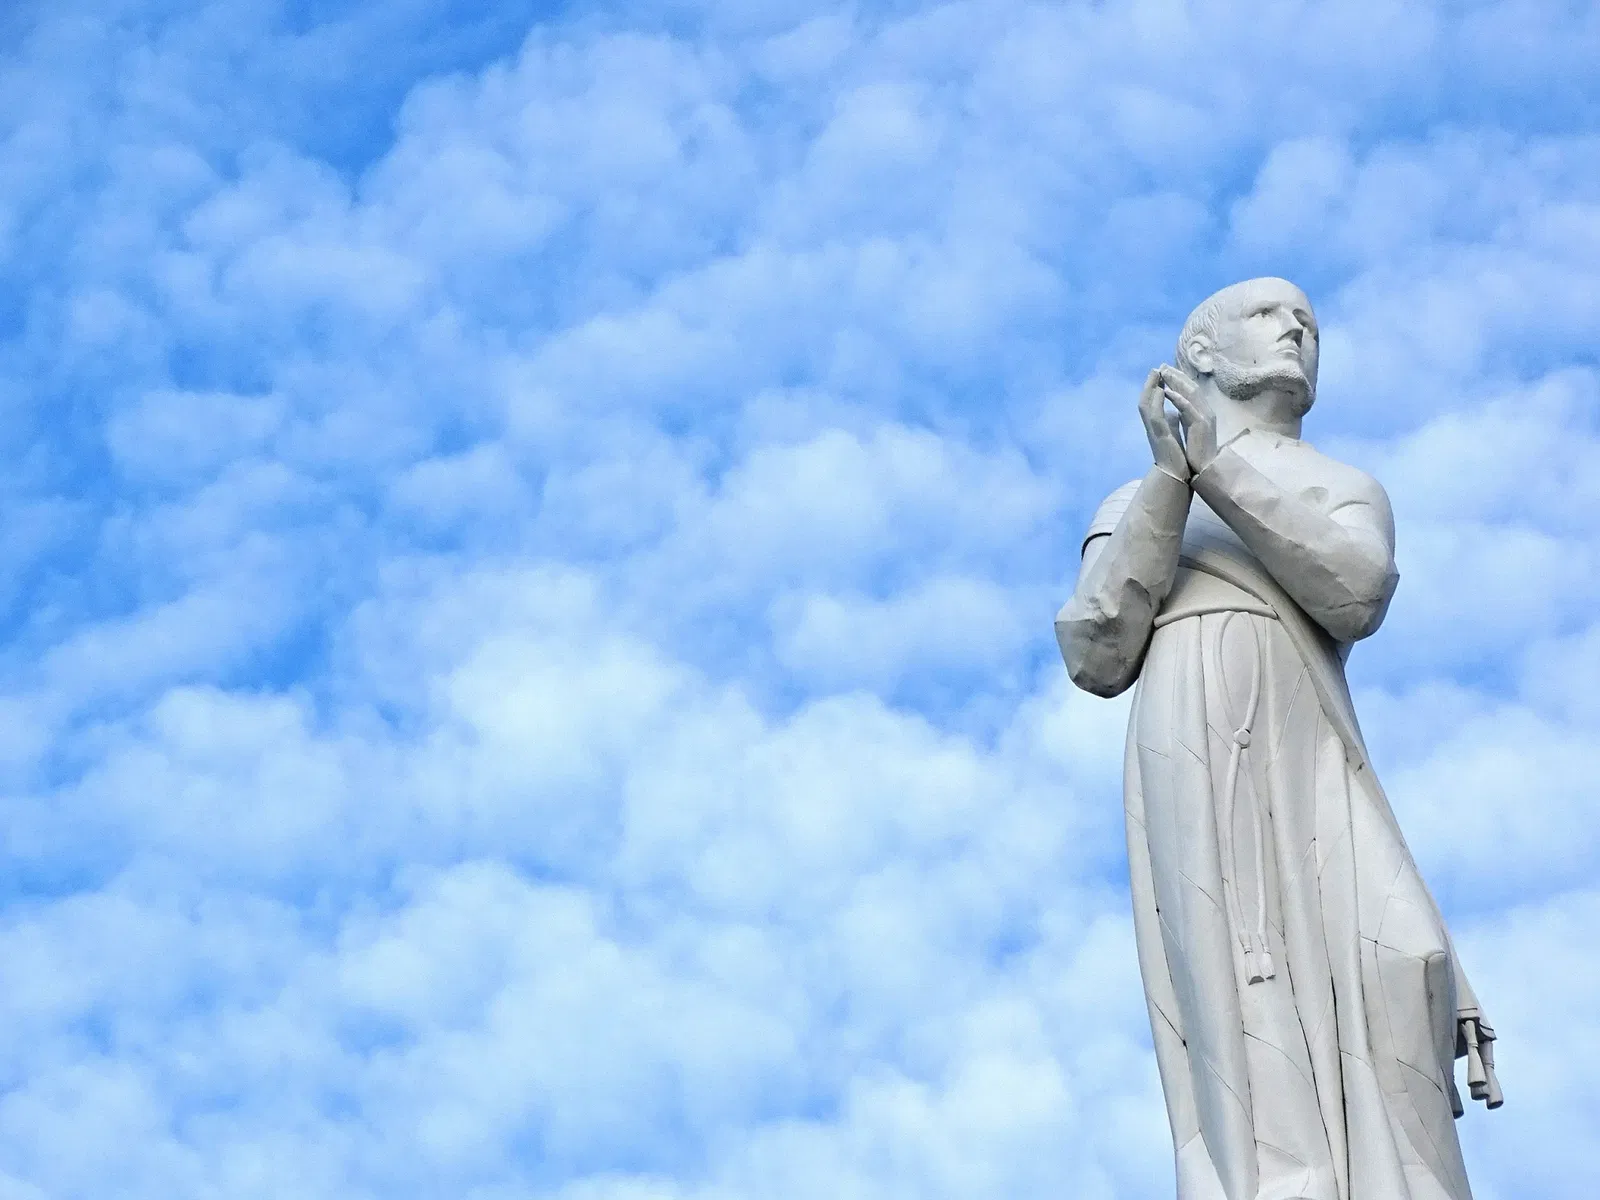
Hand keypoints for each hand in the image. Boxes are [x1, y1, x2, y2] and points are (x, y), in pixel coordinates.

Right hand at [1139, 368, 1189, 482]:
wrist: (1178, 475)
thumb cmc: (1177, 457)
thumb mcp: (1174, 434)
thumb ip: (1172, 422)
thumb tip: (1173, 411)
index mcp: (1157, 426)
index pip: (1152, 403)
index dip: (1155, 387)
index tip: (1161, 373)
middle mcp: (1152, 426)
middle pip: (1145, 400)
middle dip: (1150, 383)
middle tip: (1156, 368)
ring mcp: (1154, 431)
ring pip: (1145, 405)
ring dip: (1150, 388)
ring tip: (1156, 373)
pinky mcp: (1159, 436)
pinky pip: (1154, 415)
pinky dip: (1156, 401)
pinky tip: (1161, 390)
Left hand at [1160, 365, 1217, 474]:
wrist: (1205, 469)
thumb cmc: (1197, 451)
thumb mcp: (1190, 429)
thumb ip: (1185, 417)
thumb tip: (1175, 408)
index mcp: (1203, 412)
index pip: (1191, 390)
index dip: (1179, 379)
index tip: (1166, 371)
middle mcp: (1206, 411)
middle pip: (1192, 387)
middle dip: (1177, 376)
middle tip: (1163, 366)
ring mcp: (1205, 417)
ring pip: (1191, 393)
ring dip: (1177, 382)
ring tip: (1164, 373)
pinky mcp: (1201, 425)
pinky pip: (1188, 408)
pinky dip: (1178, 398)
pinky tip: (1167, 392)